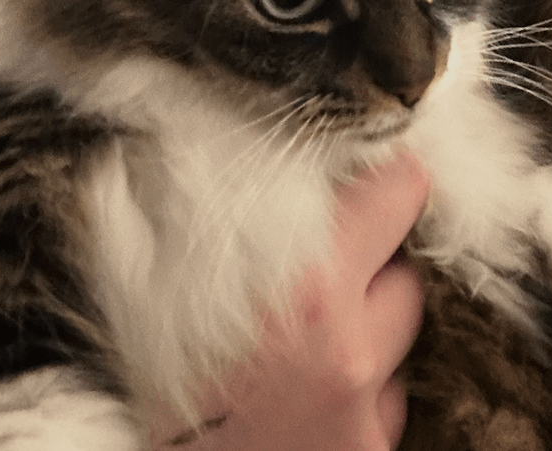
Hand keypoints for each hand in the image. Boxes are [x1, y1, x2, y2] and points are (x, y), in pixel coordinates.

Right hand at [155, 149, 429, 450]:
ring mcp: (363, 408)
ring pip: (401, 338)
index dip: (390, 180)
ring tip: (310, 340)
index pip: (403, 191)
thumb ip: (218, 209)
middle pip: (407, 270)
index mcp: (306, 284)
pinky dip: (362, 393)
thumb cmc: (145, 385)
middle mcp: (348, 346)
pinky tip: (310, 396)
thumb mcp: (161, 280)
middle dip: (372, 266)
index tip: (379, 177)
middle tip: (324, 269)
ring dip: (370, 330)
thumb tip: (212, 143)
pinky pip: (388, 404)